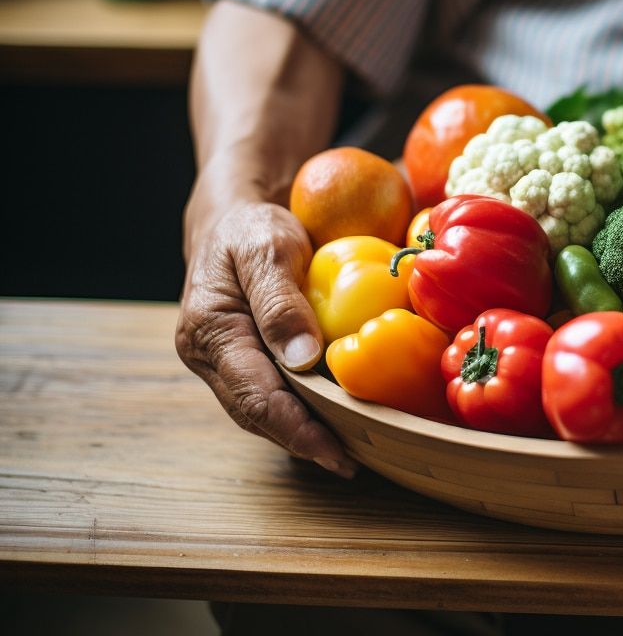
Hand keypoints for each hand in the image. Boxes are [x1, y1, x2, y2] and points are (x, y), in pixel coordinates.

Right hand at [175, 201, 356, 476]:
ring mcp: (228, 362)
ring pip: (268, 410)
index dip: (298, 431)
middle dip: (307, 443)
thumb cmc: (251, 226)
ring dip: (309, 432)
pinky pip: (277, 391)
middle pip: (260, 415)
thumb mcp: (266, 249)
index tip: (338, 453)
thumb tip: (303, 361)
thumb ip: (280, 302)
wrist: (235, 215)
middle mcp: (212, 358)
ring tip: (356, 450)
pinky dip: (308, 408)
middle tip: (357, 462)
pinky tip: (344, 416)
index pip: (256, 398)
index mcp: (210, 334)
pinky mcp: (248, 358)